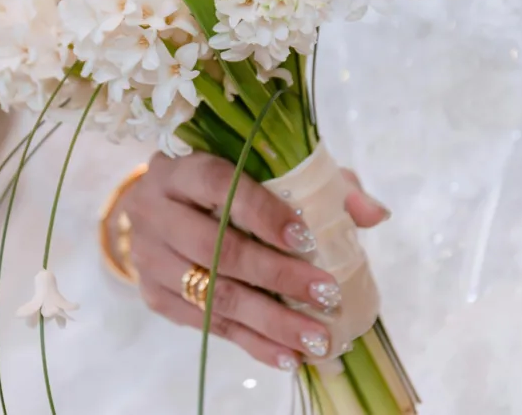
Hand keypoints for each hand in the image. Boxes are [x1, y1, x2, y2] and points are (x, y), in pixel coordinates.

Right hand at [116, 151, 388, 369]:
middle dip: (276, 275)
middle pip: (215, 248)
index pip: (217, 184)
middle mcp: (153, 209)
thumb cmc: (223, 184)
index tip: (305, 237)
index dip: (261, 212)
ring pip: (213, 294)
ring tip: (317, 338)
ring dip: (270, 321)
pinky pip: (207, 325)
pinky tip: (287, 354)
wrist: (156, 208)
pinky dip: (251, 342)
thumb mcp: (265, 171)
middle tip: (326, 294)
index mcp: (180, 167)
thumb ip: (320, 183)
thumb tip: (372, 213)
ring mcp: (148, 256)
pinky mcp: (153, 295)